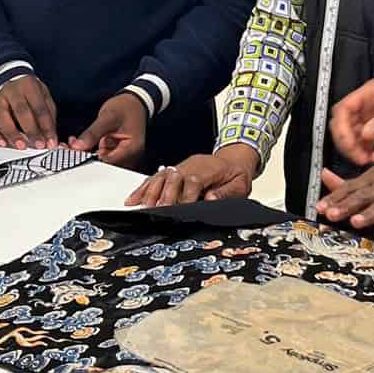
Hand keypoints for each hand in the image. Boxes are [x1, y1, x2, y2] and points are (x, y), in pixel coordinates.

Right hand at [0, 73, 57, 149]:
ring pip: (2, 116)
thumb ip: (49, 118)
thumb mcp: (44, 98)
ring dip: (12, 133)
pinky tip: (2, 143)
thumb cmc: (30, 94)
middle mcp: (11, 91)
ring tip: (21, 146)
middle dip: (31, 130)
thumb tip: (52, 139)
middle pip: (21, 111)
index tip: (51, 142)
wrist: (12, 83)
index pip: (39, 108)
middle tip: (38, 145)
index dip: (46, 127)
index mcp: (28, 85)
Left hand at [71, 93, 147, 166]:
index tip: (73, 153)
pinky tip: (78, 143)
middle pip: (103, 165)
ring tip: (70, 144)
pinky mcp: (114, 154)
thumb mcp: (108, 117)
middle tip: (67, 148)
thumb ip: (93, 133)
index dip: (88, 160)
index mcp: (131, 149)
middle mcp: (128, 157)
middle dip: (83, 157)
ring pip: (99, 162)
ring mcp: (121, 156)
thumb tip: (78, 147)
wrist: (134, 103)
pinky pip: (99, 156)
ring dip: (84, 154)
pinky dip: (88, 151)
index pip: (107, 162)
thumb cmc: (126, 108)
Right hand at [127, 144, 259, 207]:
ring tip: (140, 207)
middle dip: (163, 195)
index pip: (193, 181)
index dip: (185, 196)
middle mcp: (190, 166)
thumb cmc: (235, 175)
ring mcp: (180, 167)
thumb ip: (227, 192)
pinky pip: (155, 178)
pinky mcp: (172, 171)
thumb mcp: (240, 184)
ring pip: (160, 176)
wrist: (233, 161)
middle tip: (156, 211)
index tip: (178, 210)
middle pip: (173, 178)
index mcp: (208, 169)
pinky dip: (143, 189)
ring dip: (149, 192)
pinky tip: (133, 199)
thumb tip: (211, 198)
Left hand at [316, 149, 373, 240]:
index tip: (321, 208)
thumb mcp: (373, 177)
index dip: (335, 198)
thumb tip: (324, 176)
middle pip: (365, 196)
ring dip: (371, 214)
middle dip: (348, 206)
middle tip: (332, 214)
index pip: (350, 188)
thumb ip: (348, 183)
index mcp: (373, 179)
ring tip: (357, 223)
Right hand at [329, 75, 373, 165]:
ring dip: (355, 148)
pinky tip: (373, 157)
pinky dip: (365, 149)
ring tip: (366, 160)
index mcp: (370, 92)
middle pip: (343, 123)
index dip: (342, 128)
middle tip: (358, 156)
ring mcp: (372, 115)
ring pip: (352, 133)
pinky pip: (364, 139)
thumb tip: (366, 133)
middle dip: (347, 141)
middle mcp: (367, 103)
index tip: (349, 143)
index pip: (343, 109)